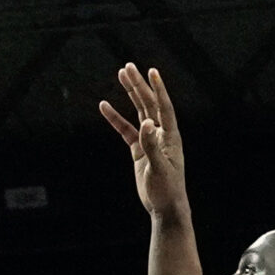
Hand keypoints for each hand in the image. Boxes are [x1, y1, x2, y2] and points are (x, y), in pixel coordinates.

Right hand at [98, 63, 185, 219]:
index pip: (164, 107)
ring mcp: (149, 141)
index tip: (151, 71)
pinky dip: (115, 119)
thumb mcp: (159, 168)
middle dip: (139, 85)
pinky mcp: (139, 150)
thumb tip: (146, 123)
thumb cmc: (167, 189)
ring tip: (121, 75)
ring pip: (139, 112)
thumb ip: (152, 145)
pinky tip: (104, 107)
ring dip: (130, 94)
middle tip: (128, 67)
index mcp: (170, 136)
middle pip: (149, 104)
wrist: (165, 207)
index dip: (158, 89)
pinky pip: (125, 130)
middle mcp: (161, 134)